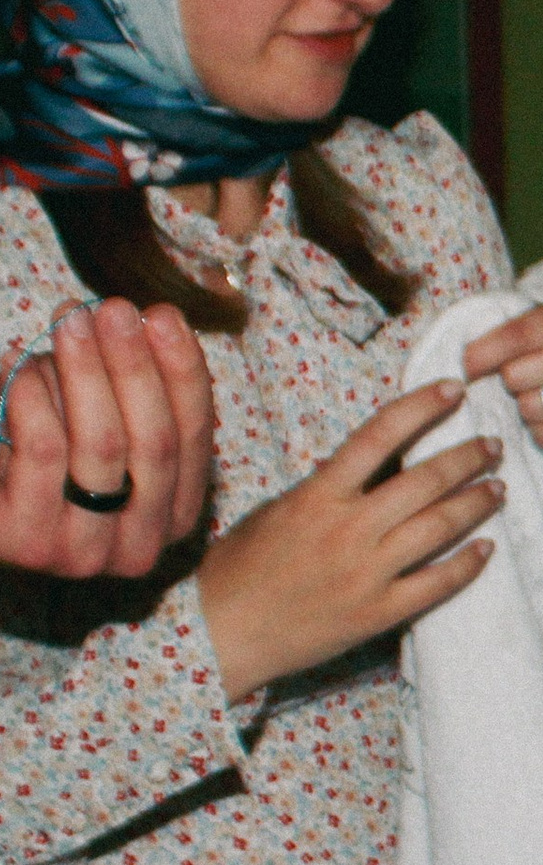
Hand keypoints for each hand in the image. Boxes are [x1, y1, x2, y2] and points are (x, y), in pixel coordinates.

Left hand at [0, 300, 214, 579]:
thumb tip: (151, 321)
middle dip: (136, 366)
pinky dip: (37, 398)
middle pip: (155, 441)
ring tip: (69, 324)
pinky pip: (45, 451)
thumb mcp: (103, 425)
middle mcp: (140, 547)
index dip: (184, 373)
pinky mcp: (25, 543)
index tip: (163, 316)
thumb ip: (135, 391)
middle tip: (114, 310)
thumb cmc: (42, 456)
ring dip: (86, 371)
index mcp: (175, 517)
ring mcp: (83, 554)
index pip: (196, 438)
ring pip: (103, 444)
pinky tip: (25, 368)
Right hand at [197, 381, 503, 698]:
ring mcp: (366, 573)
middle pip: (425, 480)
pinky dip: (467, 563)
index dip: (422, 406)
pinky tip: (487, 547)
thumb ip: (326, 488)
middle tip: (495, 444)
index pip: (379, 436)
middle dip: (468, 457)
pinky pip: (436, 584)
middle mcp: (347, 529)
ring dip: (477, 502)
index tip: (456, 389)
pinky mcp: (378, 613)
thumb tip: (374, 465)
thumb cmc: (239, 568)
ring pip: (440, 527)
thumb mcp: (276, 510)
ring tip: (499, 486)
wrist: (220, 636)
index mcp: (318, 496)